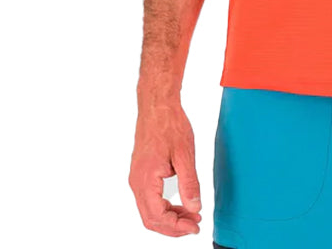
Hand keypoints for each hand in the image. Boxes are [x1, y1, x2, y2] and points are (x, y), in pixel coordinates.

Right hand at [129, 100, 202, 236]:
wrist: (157, 104)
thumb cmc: (170, 124)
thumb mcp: (185, 154)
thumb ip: (189, 183)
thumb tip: (194, 207)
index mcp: (145, 180)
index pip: (157, 217)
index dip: (177, 227)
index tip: (194, 226)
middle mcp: (136, 182)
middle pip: (151, 219)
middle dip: (173, 226)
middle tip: (194, 224)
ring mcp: (137, 177)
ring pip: (149, 210)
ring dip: (169, 217)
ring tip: (191, 214)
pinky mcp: (141, 172)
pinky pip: (149, 198)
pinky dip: (164, 206)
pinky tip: (180, 203)